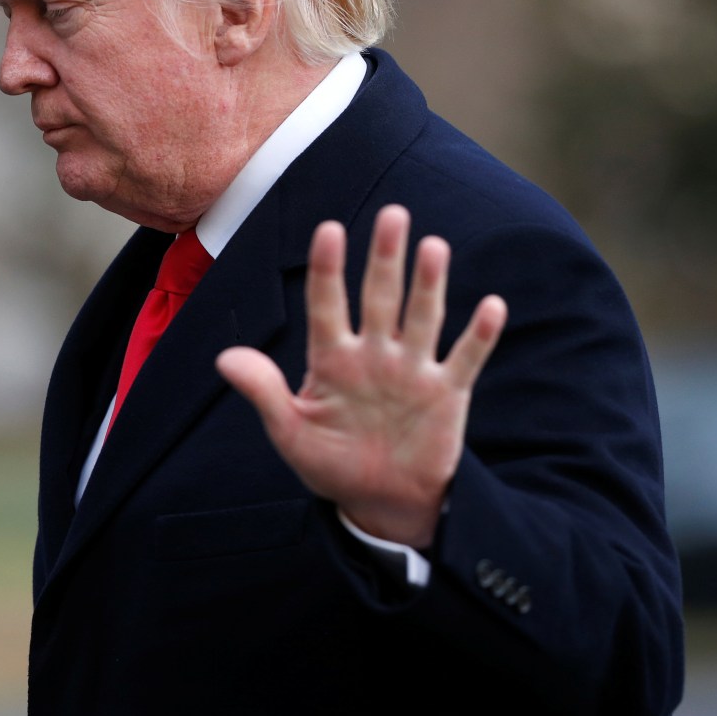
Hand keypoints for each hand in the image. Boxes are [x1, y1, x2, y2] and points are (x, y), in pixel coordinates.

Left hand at [216, 204, 505, 548]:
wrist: (380, 501)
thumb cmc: (330, 464)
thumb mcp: (291, 433)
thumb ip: (264, 393)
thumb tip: (224, 358)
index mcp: (332, 359)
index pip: (327, 305)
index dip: (328, 269)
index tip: (328, 230)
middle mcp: (375, 354)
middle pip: (380, 298)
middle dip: (386, 258)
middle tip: (394, 214)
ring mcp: (413, 370)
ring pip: (422, 318)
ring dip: (429, 284)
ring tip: (433, 246)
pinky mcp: (447, 393)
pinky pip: (465, 359)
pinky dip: (480, 335)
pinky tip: (492, 305)